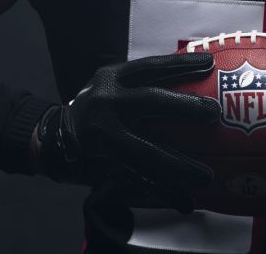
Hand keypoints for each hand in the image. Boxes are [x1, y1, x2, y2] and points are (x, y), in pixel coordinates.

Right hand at [35, 53, 218, 212]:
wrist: (52, 138)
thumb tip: (192, 77)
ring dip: (179, 165)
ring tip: (206, 176)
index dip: (180, 64)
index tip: (209, 64)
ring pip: (147, 151)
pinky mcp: (102, 164)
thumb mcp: (111, 85)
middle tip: (214, 113)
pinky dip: (163, 192)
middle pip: (151, 100)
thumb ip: (141, 83)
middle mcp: (106, 103)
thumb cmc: (97, 107)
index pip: (150, 67)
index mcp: (111, 79)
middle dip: (184, 106)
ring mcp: (103, 136)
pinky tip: (184, 201)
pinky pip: (138, 179)